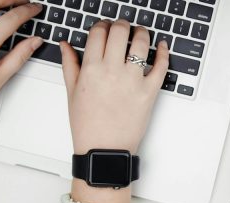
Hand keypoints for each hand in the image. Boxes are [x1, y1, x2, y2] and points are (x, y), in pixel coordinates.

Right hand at [61, 20, 168, 202]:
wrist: (104, 150)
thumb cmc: (87, 126)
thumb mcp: (71, 93)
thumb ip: (69, 65)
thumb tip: (66, 45)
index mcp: (91, 69)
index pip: (98, 33)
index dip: (102, 25)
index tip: (105, 28)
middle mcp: (112, 71)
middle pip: (120, 31)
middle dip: (121, 24)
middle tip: (123, 27)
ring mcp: (133, 81)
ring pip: (141, 43)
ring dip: (142, 32)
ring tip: (140, 33)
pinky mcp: (149, 92)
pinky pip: (161, 66)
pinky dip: (164, 52)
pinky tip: (162, 46)